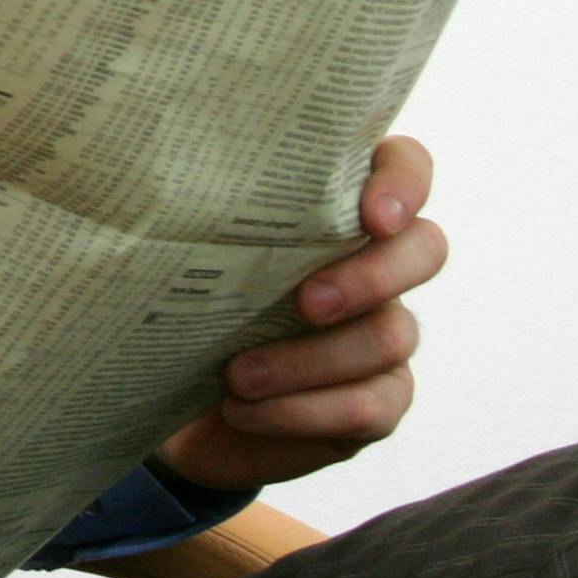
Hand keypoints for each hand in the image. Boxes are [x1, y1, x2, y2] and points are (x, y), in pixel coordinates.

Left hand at [158, 135, 446, 492]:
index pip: (404, 167)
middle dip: (370, 276)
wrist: (175, 398)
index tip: (372, 216)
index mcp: (337, 209)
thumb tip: (151, 174)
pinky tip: (244, 410)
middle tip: (306, 303)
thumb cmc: (185, 301)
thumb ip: (200, 213)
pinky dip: (301, 411)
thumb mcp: (185, 252)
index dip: (402, 183)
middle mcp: (377, 265)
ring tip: (238, 375)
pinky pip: (368, 407)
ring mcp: (385, 333)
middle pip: (426, 249)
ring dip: (308, 360)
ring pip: (389, 336)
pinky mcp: (378, 401)